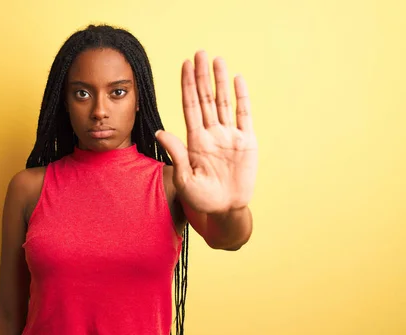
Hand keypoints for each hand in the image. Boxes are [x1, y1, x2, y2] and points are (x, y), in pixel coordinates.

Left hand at [155, 51, 257, 213]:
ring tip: (217, 60)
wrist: (225, 210)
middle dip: (202, 76)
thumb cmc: (201, 198)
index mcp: (195, 140)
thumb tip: (159, 131)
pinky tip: (238, 80)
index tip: (184, 65)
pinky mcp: (247, 141)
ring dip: (220, 81)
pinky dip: (242, 97)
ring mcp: (229, 136)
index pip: (190, 106)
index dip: (187, 86)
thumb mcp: (184, 177)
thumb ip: (176, 153)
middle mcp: (212, 133)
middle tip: (199, 53)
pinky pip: (245, 115)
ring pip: (224, 102)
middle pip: (206, 98)